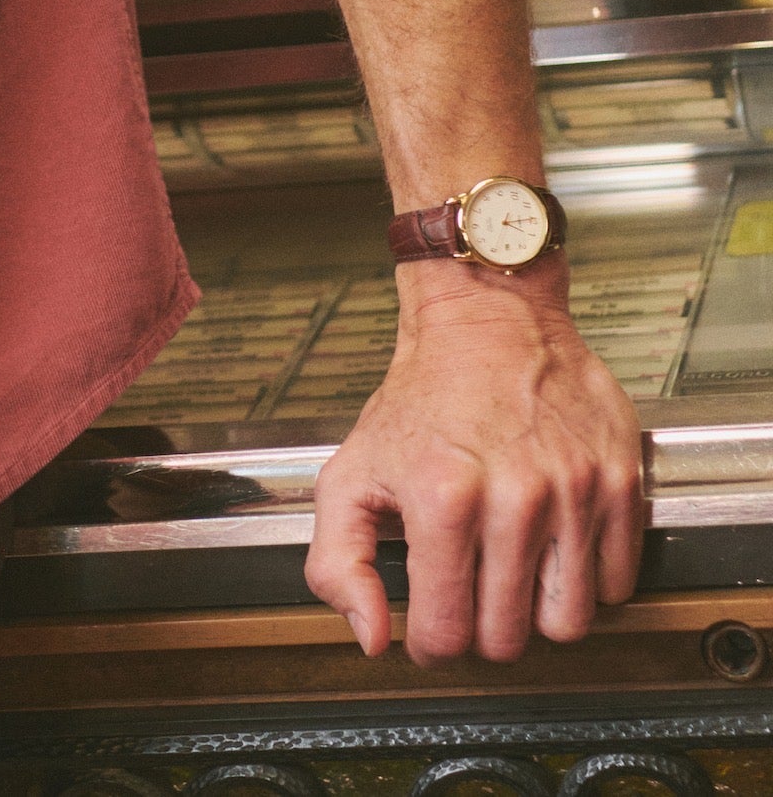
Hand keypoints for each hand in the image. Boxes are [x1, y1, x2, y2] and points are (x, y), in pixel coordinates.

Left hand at [305, 260, 643, 663]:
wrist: (488, 319)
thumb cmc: (421, 395)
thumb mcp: (351, 471)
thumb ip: (339, 561)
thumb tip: (372, 637)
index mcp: (442, 499)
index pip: (446, 632)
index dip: (431, 641)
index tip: (431, 621)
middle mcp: (515, 499)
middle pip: (509, 638)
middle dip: (482, 627)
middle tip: (470, 588)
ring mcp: (573, 491)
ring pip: (568, 624)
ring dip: (537, 611)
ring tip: (512, 571)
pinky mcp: (619, 482)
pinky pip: (615, 585)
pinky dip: (585, 581)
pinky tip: (553, 546)